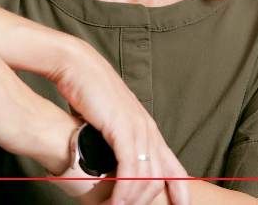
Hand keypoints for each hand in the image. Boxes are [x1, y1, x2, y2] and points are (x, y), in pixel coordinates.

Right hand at [53, 42, 191, 204]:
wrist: (76, 66)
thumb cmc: (88, 91)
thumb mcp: (108, 119)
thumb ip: (114, 139)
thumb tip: (107, 159)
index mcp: (147, 127)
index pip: (173, 165)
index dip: (180, 189)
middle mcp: (148, 129)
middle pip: (164, 176)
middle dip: (152, 201)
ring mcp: (137, 128)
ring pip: (147, 177)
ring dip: (134, 200)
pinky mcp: (122, 129)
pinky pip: (130, 169)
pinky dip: (124, 190)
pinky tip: (116, 202)